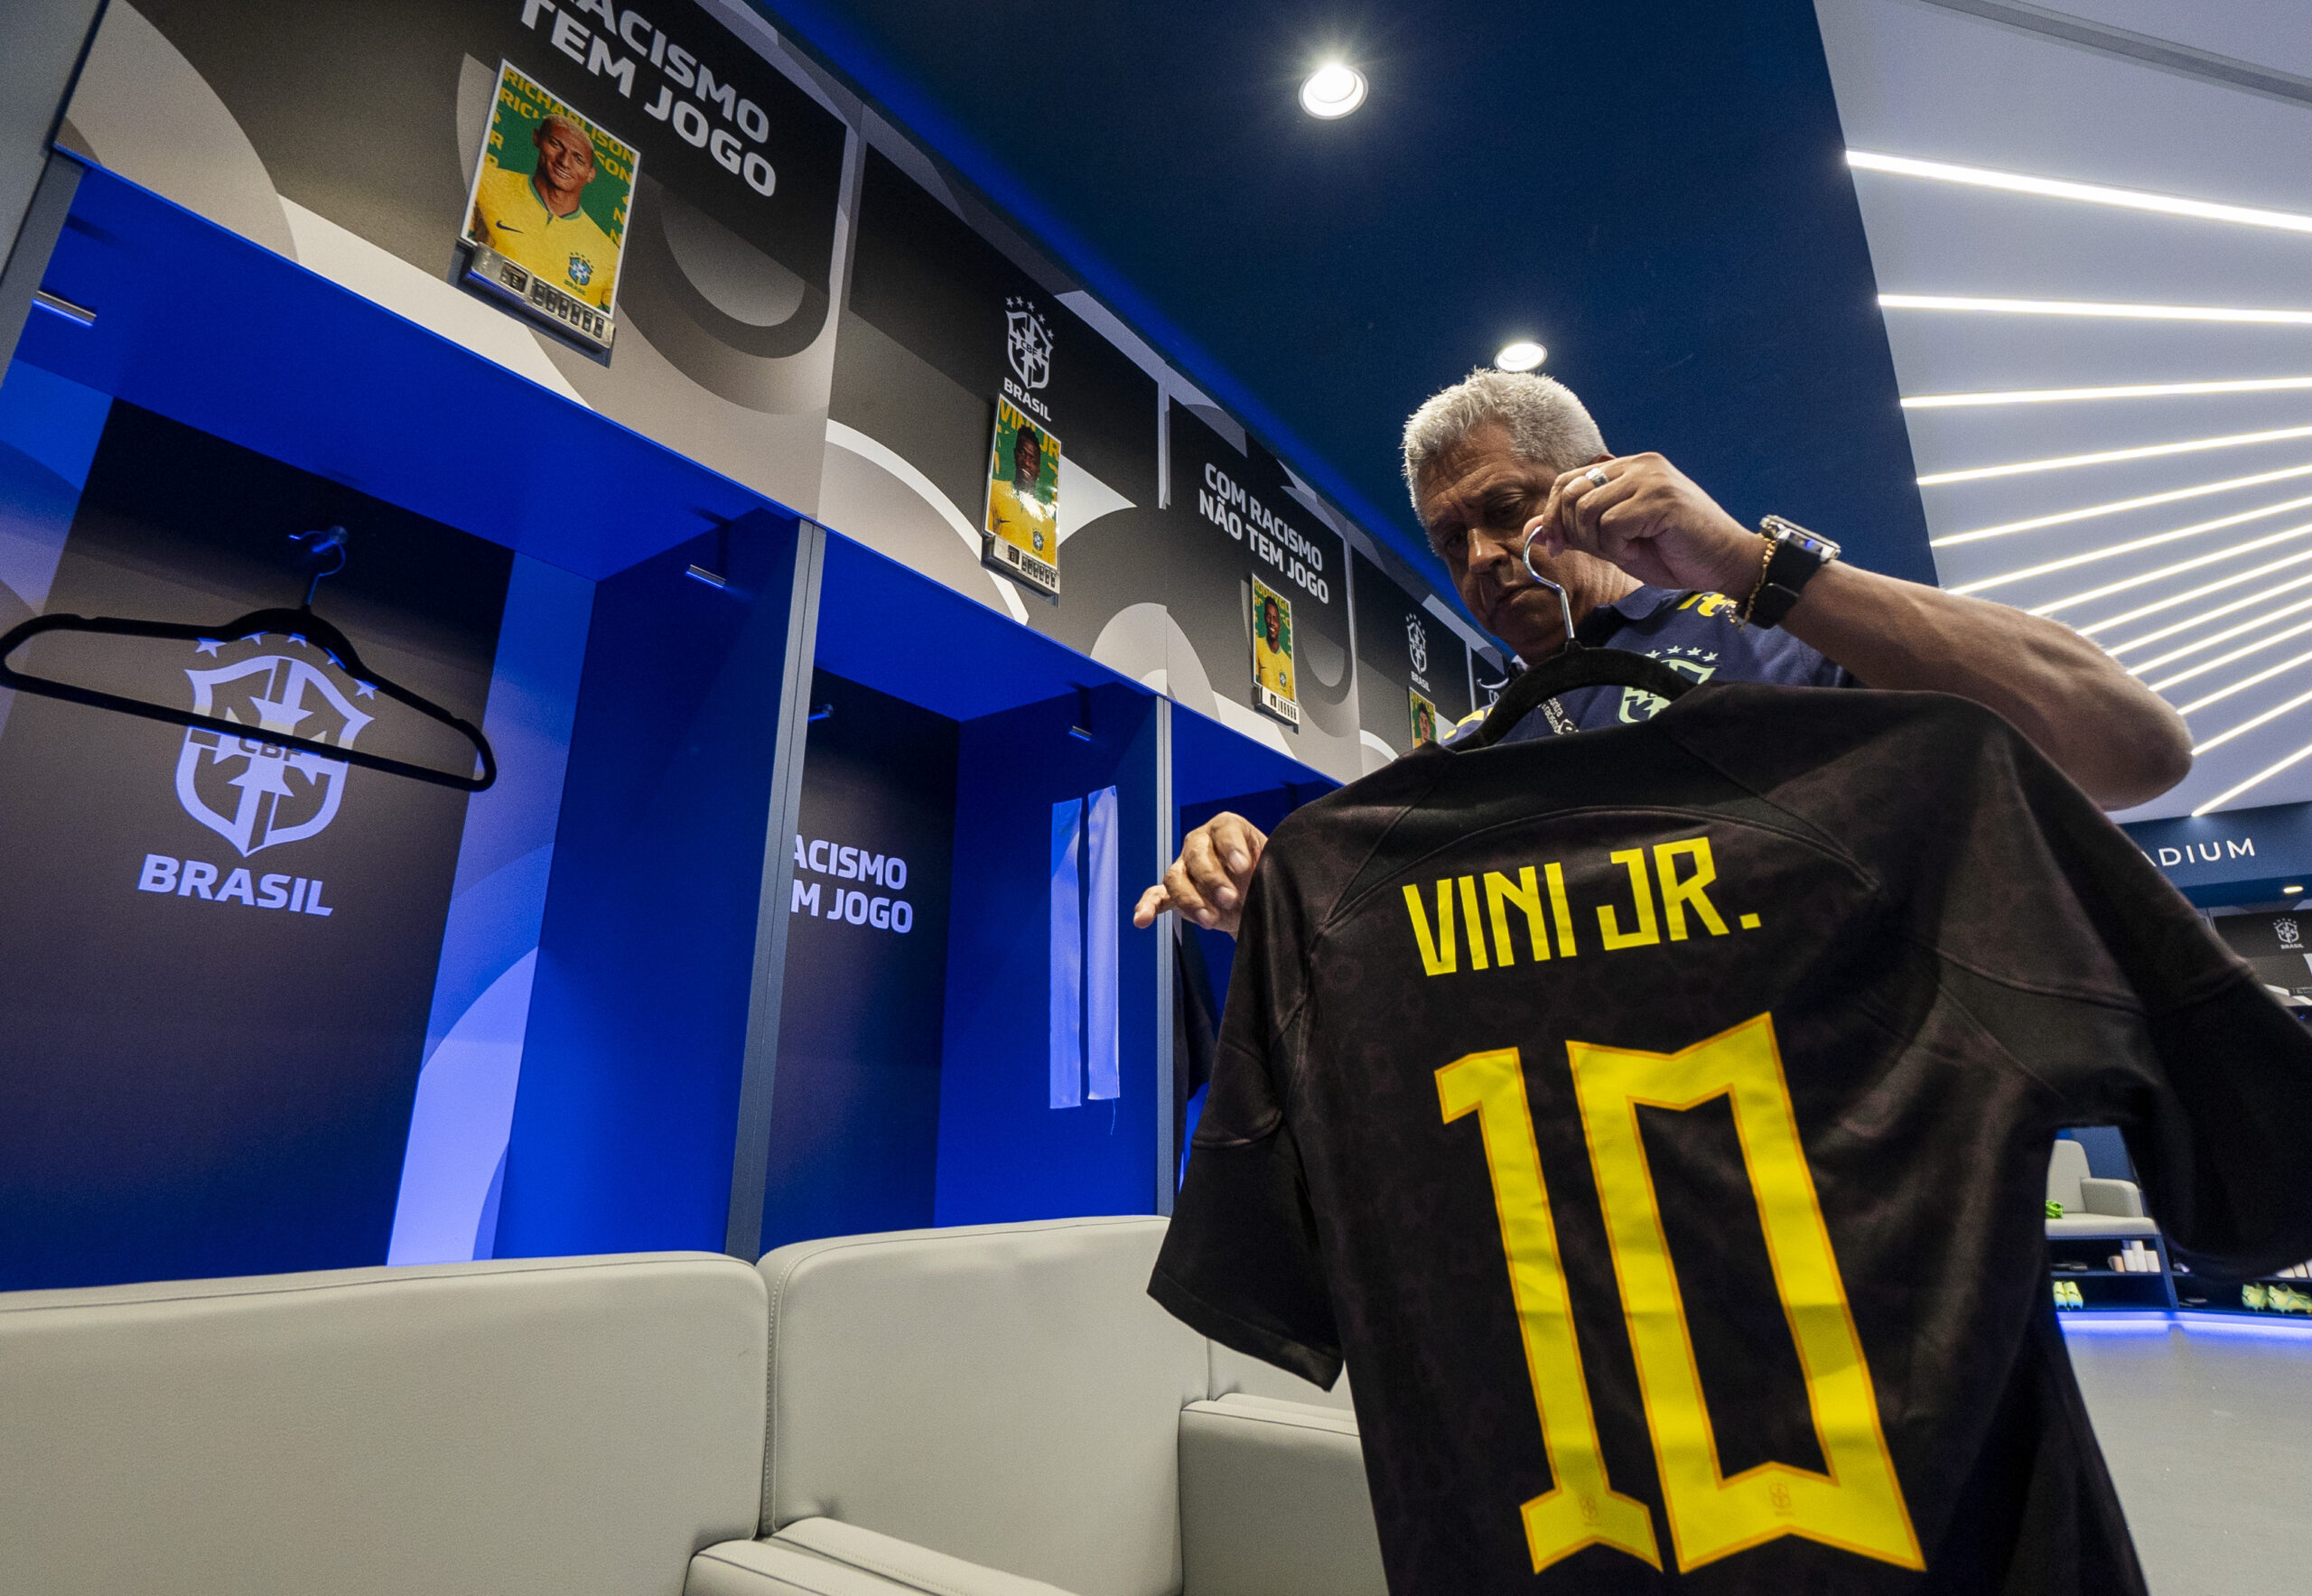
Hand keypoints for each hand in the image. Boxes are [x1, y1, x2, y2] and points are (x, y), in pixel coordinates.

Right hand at [1133, 811, 1268, 935]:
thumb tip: (1276, 874)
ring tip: (1209, 921)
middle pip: (1197, 855)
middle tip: (1230, 900)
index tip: (1243, 867)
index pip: (1225, 830)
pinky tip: (1142, 920)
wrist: (1261, 897)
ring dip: (1189, 899)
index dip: (1232, 847)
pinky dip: (1148, 907)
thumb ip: (1275, 865)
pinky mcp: (1174, 893)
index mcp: (1228, 829)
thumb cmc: (1269, 876)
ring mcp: (1184, 868)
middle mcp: (1201, 843)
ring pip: (1176, 877)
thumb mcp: (1277, 865)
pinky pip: (1157, 896)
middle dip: (1212, 879)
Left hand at [1526, 453, 1761, 599]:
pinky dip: (1619, 547)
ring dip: (1600, 543)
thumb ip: (1577, 531)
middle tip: (1605, 551)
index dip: (1553, 515)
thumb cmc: (1674, 552)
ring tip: (1628, 549)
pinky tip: (1642, 549)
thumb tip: (1531, 529)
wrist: (1725, 562)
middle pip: (1570, 494)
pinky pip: (1611, 524)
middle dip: (1574, 533)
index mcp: (1627, 468)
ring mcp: (1650, 477)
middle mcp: (1638, 464)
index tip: (1557, 545)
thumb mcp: (1615, 542)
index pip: (1567, 481)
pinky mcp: (1659, 497)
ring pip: (1587, 511)